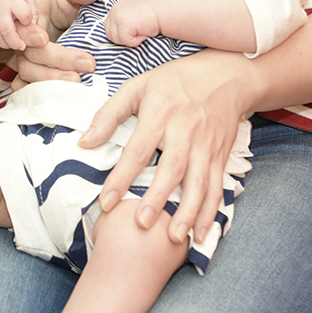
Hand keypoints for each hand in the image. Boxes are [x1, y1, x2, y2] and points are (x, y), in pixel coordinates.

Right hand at [0, 0, 39, 50]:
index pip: (24, 14)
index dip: (28, 21)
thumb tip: (32, 30)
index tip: (27, 21)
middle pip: (7, 31)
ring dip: (6, 45)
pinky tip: (4, 40)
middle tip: (22, 46)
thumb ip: (34, 13)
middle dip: (16, 43)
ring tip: (13, 43)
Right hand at [7, 0, 100, 88]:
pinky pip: (28, 87)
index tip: (45, 38)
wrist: (53, 7)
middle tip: (86, 65)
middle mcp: (24, 40)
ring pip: (28, 75)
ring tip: (78, 82)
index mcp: (28, 17)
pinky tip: (62, 96)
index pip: (23, 30)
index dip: (30, 37)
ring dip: (51, 81)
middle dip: (56, 63)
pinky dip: (41, 93)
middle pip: (29, 57)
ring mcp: (28, 58)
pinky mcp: (35, 71)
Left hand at [80, 49, 254, 244]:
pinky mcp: (221, 156)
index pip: (138, 149)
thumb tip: (85, 142)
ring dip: (188, 212)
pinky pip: (217, 187)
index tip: (106, 202)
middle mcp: (185, 130)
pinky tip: (201, 234)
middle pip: (172, 168)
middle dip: (158, 198)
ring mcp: (206, 145)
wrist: (226, 75)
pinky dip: (211, 212)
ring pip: (199, 183)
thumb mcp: (137, 86)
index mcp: (160, 112)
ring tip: (174, 237)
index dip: (121, 177)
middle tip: (141, 223)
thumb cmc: (174, 81)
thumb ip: (108, 114)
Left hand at [103, 0, 159, 47]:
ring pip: (116, 39)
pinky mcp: (124, 23)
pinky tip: (143, 33)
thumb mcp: (131, 17)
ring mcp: (118, 16)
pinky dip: (136, 41)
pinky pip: (126, 41)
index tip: (133, 30)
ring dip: (130, 40)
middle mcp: (115, 10)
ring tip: (141, 31)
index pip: (108, 28)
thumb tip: (115, 36)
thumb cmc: (150, 17)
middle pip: (110, 35)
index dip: (121, 34)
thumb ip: (121, 23)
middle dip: (123, 38)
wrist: (162, 12)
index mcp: (116, 8)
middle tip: (137, 32)